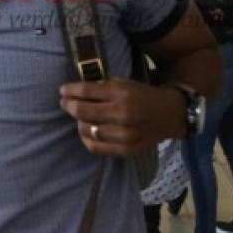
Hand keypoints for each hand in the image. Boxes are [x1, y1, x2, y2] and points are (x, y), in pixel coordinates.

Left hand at [59, 78, 185, 156]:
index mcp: (121, 94)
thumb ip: (101, 86)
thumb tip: (75, 90)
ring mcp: (124, 134)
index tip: (62, 90)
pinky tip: (87, 131)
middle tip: (65, 103)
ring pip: (86, 130)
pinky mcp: (125, 149)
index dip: (70, 90)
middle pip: (82, 111)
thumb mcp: (124, 83)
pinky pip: (95, 147)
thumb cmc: (142, 95)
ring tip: (80, 117)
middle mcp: (122, 114)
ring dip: (79, 122)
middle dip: (69, 106)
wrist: (169, 115)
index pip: (87, 91)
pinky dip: (87, 139)